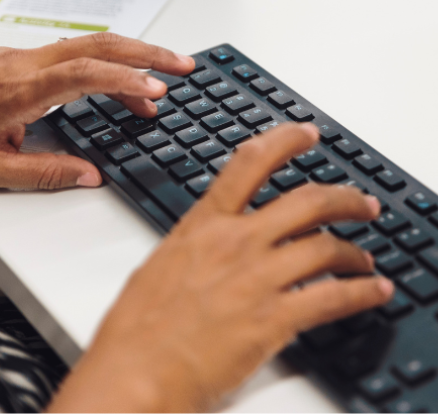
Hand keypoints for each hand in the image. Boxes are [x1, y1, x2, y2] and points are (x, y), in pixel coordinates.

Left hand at [0, 33, 193, 188]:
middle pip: (99, 44)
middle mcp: (27, 65)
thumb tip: (90, 176)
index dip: (125, 80)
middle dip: (147, 52)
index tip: (157, 91)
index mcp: (20, 91)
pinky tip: (120, 85)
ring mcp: (26, 57)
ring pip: (91, 45)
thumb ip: (45, 174)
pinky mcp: (25, 59)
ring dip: (132, 57)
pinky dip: (107, 65)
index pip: (84, 74)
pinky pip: (76, 54)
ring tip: (161, 84)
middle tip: (182, 65)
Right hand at [48, 123, 393, 411]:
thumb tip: (213, 248)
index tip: (304, 134)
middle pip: (306, 201)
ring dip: (354, 252)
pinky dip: (361, 293)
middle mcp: (236, 243)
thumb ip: (196, 249)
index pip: (250, 163)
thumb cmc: (138, 325)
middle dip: (343, 198)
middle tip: (360, 203)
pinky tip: (371, 292)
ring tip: (363, 259)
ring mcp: (257, 278)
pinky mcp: (273, 319)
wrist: (135, 370)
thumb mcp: (162, 266)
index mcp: (203, 225)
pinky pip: (333, 298)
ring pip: (326, 247)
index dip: (284, 141)